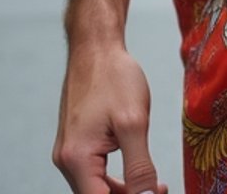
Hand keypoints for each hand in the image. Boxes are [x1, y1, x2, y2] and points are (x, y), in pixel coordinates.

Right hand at [53, 43, 167, 193]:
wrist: (96, 47)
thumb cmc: (113, 76)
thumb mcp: (134, 123)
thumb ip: (140, 167)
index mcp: (77, 159)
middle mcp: (66, 161)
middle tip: (160, 189)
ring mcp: (69, 153)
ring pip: (96, 188)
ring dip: (123, 191)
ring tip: (155, 184)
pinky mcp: (76, 145)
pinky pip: (94, 173)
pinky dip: (115, 178)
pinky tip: (137, 171)